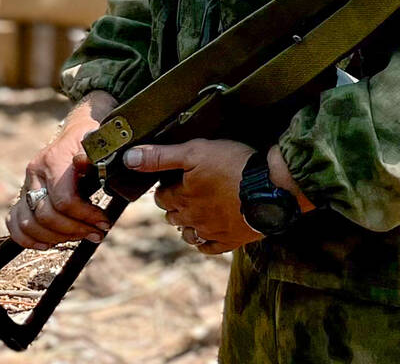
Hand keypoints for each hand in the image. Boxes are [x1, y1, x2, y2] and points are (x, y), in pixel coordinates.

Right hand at [7, 91, 115, 249]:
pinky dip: (27, 237)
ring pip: (29, 223)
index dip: (85, 216)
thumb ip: (94, 156)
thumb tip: (83, 163)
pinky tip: (47, 244)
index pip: (64, 200)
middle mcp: (35, 172)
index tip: (104, 223)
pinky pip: (14, 221)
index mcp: (54, 159)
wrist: (79, 131)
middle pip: (46, 215)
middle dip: (74, 229)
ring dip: (56, 237)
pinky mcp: (24, 194)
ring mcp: (26, 183)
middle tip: (97, 233)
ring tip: (81, 236)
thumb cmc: (95, 140)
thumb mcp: (102, 144)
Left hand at [126, 139, 261, 255]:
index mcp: (181, 197)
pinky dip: (206, 241)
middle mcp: (192, 218)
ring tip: (196, 212)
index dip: (165, 186)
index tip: (174, 179)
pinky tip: (210, 233)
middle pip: (172, 216)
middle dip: (174, 205)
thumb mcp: (196, 151)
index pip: (161, 196)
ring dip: (188, 224)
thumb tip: (128, 159)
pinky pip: (210, 247)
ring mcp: (211, 232)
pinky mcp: (230, 240)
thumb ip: (161, 156)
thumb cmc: (234, 166)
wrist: (271, 188)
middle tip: (186, 193)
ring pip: (188, 234)